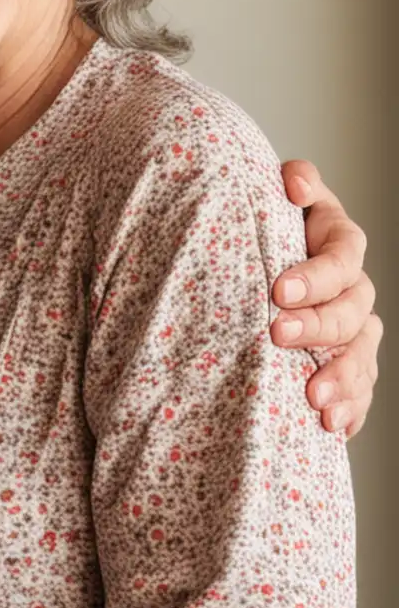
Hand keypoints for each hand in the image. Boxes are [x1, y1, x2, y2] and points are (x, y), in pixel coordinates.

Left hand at [272, 160, 380, 437]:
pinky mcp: (345, 365)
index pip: (342, 255)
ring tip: (315, 399)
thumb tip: (295, 180)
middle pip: (353, 308)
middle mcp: (351, 285)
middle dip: (318, 325)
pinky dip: (350, 409)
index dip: (316, 274)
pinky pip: (360, 390)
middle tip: (278, 335)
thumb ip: (290, 185)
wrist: (245, 265)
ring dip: (342, 377)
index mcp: (335, 240)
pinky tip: (335, 427)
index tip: (278, 291)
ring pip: (362, 354)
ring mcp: (353, 328)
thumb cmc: (252, 227)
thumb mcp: (266, 198)